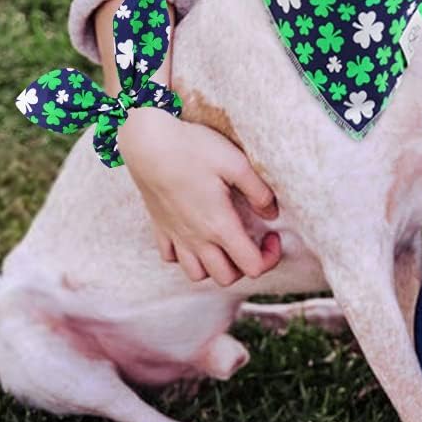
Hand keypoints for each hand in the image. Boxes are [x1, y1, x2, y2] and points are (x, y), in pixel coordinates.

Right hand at [118, 107, 281, 285]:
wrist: (148, 143)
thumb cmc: (194, 149)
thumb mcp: (237, 163)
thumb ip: (259, 191)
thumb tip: (272, 213)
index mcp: (219, 226)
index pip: (252, 266)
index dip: (270, 257)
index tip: (273, 235)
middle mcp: (196, 239)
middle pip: (226, 278)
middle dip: (246, 265)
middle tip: (254, 238)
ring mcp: (175, 235)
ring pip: (197, 274)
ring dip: (217, 266)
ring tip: (227, 241)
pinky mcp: (160, 227)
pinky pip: (172, 257)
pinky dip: (187, 256)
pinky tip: (197, 235)